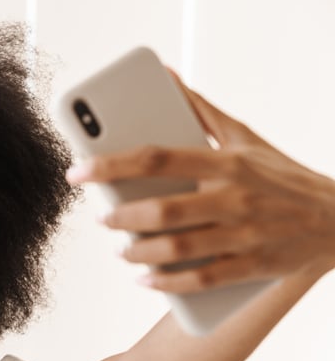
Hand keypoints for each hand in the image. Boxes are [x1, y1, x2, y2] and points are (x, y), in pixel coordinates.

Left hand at [67, 79, 334, 292]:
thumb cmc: (281, 176)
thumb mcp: (246, 137)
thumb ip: (201, 110)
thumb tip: (166, 78)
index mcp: (228, 162)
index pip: (158, 158)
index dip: (112, 165)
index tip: (79, 170)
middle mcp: (235, 197)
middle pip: (164, 210)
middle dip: (122, 216)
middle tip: (103, 217)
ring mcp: (244, 235)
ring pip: (178, 248)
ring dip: (138, 253)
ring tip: (121, 250)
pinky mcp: (252, 266)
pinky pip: (200, 279)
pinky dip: (167, 282)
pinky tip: (145, 279)